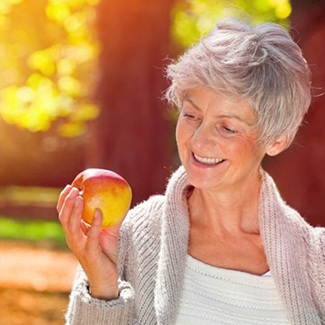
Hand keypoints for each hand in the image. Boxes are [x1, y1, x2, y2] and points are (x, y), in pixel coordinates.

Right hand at [57, 185, 120, 299]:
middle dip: (66, 202)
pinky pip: (91, 235)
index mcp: (74, 234)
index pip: (63, 215)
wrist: (107, 277)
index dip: (63, 201)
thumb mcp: (107, 231)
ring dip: (74, 210)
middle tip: (73, 188)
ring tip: (79, 196)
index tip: (69, 187)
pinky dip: (94, 223)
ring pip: (71, 226)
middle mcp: (73, 239)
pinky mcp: (90, 253)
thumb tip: (119, 199)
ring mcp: (79, 247)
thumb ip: (109, 217)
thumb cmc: (106, 253)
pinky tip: (98, 211)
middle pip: (64, 218)